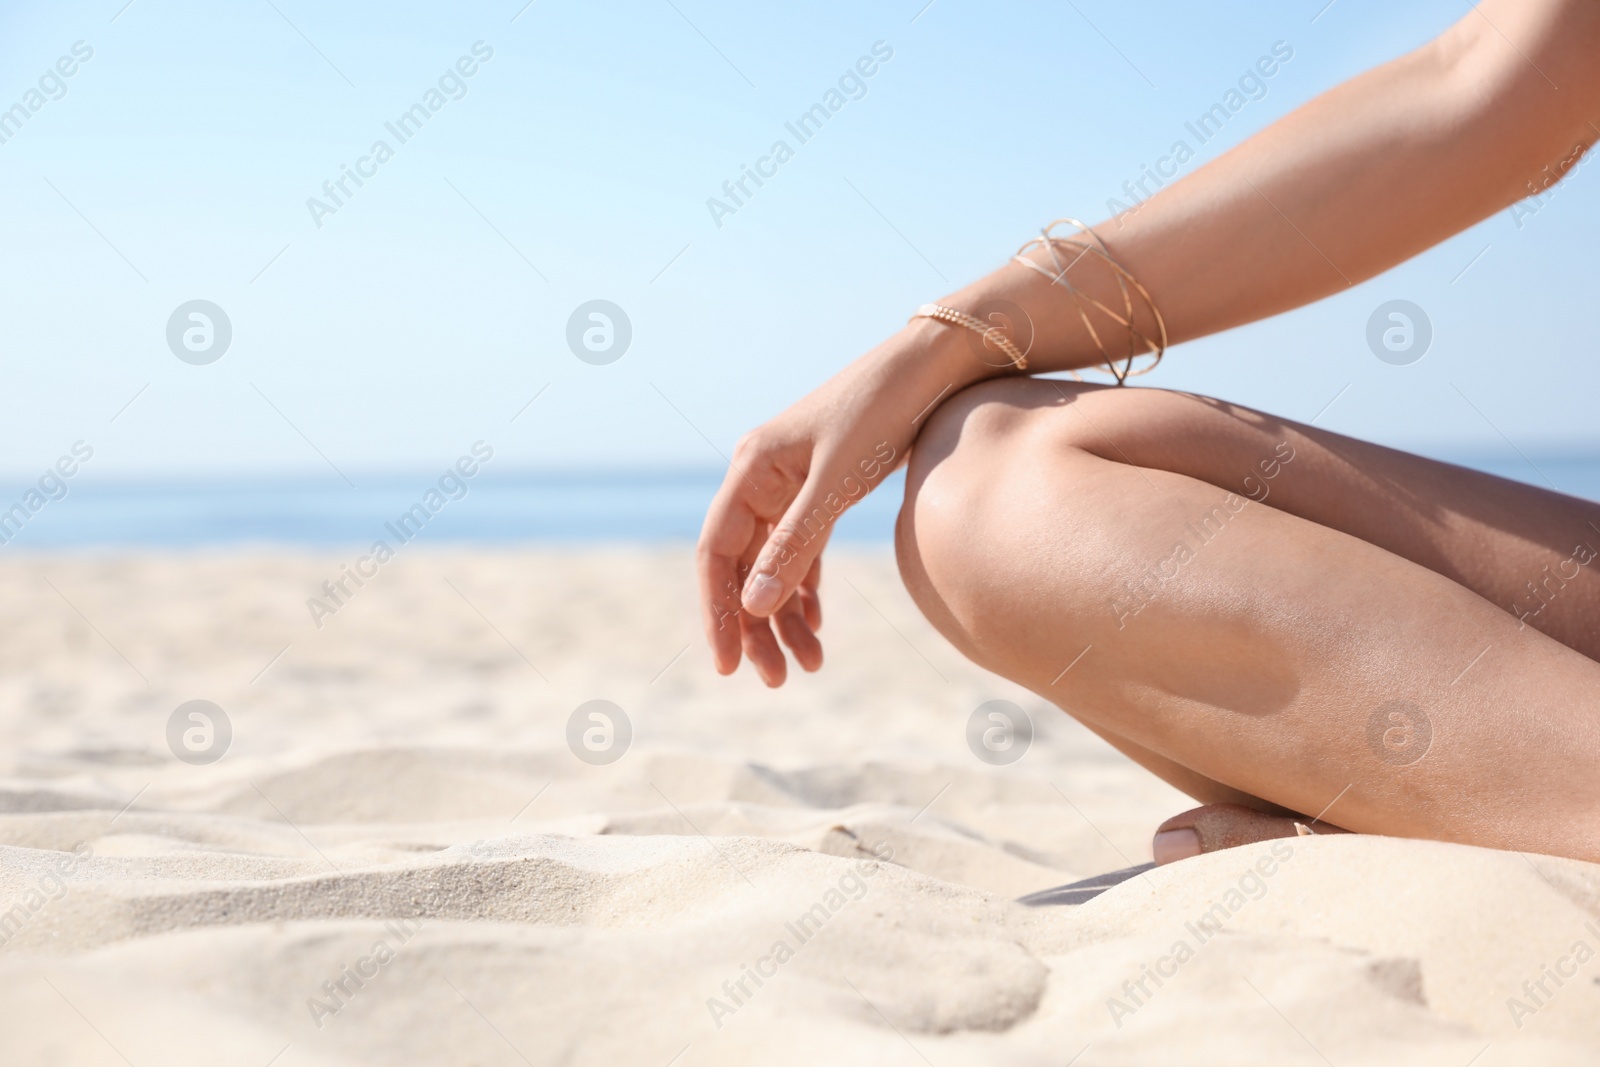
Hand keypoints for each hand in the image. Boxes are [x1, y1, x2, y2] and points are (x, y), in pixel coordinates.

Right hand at [696, 323, 981, 685]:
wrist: (935, 366)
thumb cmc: (884, 410)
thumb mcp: (838, 480)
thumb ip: (796, 543)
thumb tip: (755, 608)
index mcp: (752, 468)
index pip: (716, 553)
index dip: (717, 612)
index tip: (727, 666)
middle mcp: (762, 477)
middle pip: (743, 567)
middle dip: (756, 627)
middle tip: (777, 680)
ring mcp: (791, 484)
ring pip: (774, 564)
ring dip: (784, 616)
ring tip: (810, 665)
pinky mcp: (822, 489)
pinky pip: (801, 551)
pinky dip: (806, 590)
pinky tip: (817, 625)